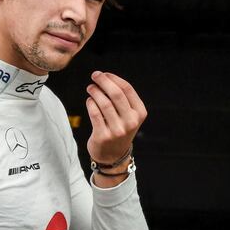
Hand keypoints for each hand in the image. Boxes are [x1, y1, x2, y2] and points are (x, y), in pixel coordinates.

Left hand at [85, 71, 146, 185]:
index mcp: (140, 113)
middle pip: (116, 94)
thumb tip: (105, 77)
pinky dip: (90, 103)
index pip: (127, 89)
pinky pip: (94, 114)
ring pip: (104, 103)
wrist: (113, 155)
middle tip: (94, 75)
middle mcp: (131, 122)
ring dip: (95, 91)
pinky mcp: (103, 136)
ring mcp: (117, 130)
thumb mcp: (128, 115)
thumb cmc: (119, 128)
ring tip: (90, 88)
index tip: (104, 73)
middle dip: (103, 81)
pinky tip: (89, 100)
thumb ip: (122, 98)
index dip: (113, 78)